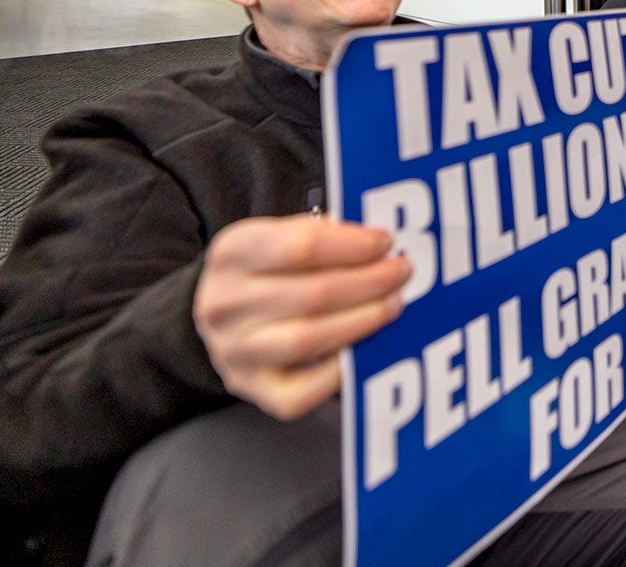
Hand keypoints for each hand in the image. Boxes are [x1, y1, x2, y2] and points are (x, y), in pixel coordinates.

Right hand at [193, 216, 410, 420]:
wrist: (224, 316)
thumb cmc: (267, 271)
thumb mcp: (279, 236)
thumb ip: (324, 234)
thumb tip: (380, 244)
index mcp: (232, 253)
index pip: (301, 246)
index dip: (352, 245)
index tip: (385, 241)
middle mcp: (225, 304)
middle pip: (313, 294)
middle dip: (370, 282)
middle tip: (401, 273)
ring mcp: (235, 352)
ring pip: (309, 339)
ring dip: (363, 320)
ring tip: (393, 304)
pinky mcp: (253, 389)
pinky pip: (303, 390)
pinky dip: (341, 370)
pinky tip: (368, 347)